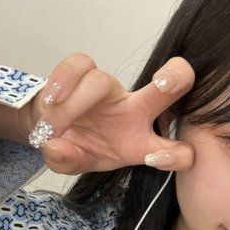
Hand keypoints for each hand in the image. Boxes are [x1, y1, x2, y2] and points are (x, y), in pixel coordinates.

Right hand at [23, 53, 194, 173]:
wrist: (52, 129)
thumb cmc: (79, 148)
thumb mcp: (78, 164)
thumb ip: (70, 162)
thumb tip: (56, 148)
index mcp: (143, 142)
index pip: (178, 150)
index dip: (176, 155)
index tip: (152, 159)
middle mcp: (135, 111)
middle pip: (169, 88)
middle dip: (176, 79)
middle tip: (164, 85)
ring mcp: (111, 90)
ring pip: (100, 83)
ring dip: (73, 106)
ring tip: (52, 128)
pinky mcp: (85, 72)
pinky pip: (79, 65)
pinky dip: (62, 81)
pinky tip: (52, 100)